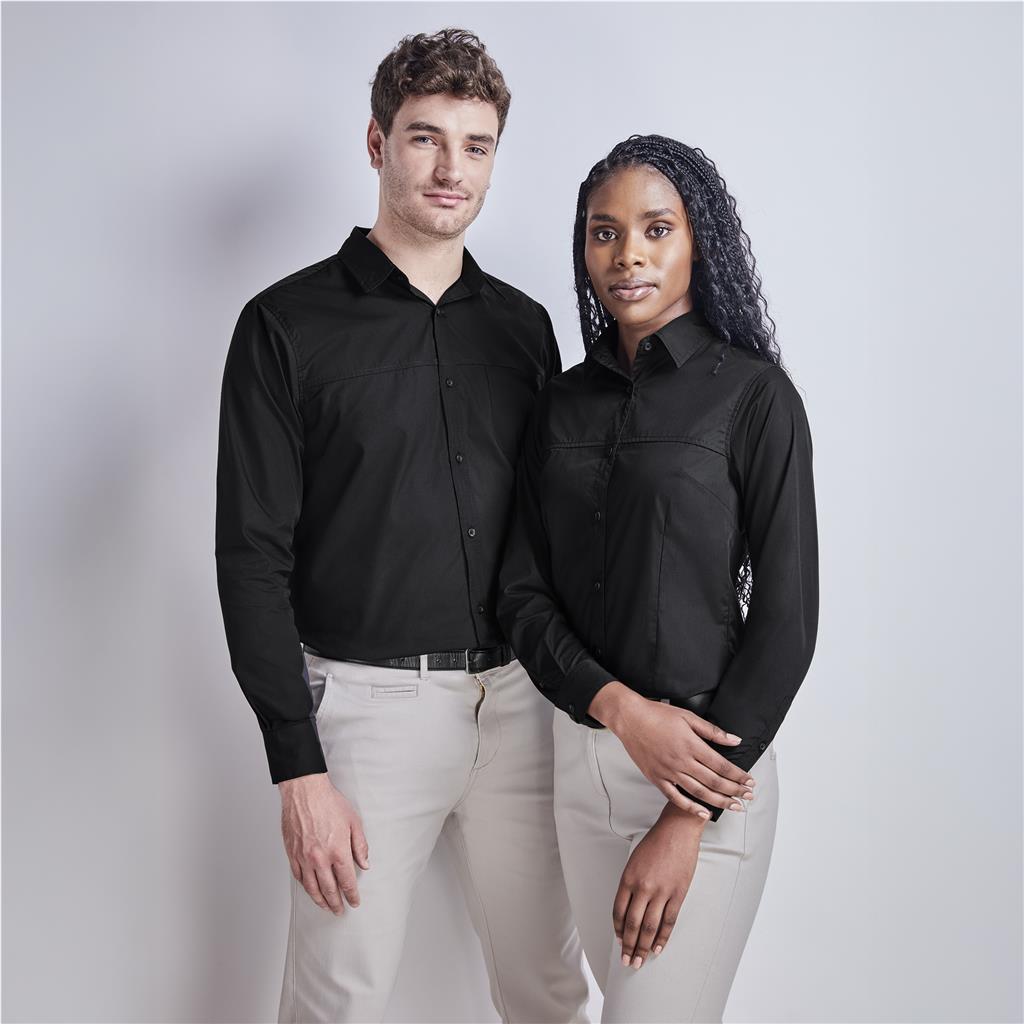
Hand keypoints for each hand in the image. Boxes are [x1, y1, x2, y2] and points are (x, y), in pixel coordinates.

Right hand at [279, 773, 369, 914]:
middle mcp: (320, 858)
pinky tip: (310, 890)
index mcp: (338, 851)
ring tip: (326, 906)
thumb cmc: (329, 803)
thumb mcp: (353, 821)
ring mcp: (304, 857)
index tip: (354, 902)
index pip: (347, 881)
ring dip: (320, 900)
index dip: (352, 894)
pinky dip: (305, 886)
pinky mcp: (292, 853)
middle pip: (329, 889)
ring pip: (312, 887)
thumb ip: (360, 845)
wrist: (305, 791)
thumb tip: (364, 864)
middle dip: (336, 903)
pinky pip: (299, 876)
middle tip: (340, 910)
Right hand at [589, 682, 755, 817]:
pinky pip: (676, 797)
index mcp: (691, 745)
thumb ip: (712, 731)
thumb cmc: (657, 715)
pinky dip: (691, 807)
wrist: (630, 719)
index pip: (721, 765)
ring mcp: (668, 772)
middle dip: (735, 791)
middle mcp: (682, 761)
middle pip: (714, 782)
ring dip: (719, 801)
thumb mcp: (688, 716)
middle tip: (749, 797)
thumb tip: (734, 740)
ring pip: (699, 792)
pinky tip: (704, 813)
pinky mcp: (657, 778)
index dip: (738, 775)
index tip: (750, 781)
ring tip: (735, 807)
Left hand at [614, 804, 703, 968]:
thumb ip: (631, 884)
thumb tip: (629, 908)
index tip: (618, 941)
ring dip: (643, 947)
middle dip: (628, 946)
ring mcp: (661, 891)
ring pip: (649, 927)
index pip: (618, 911)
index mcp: (628, 878)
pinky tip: (657, 949)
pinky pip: (669, 921)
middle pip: (632, 924)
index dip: (618, 929)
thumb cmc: (655, 843)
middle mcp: (642, 887)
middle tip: (627, 962)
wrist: (677, 830)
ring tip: (639, 961)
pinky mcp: (678, 893)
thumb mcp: (634, 861)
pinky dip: (662, 937)